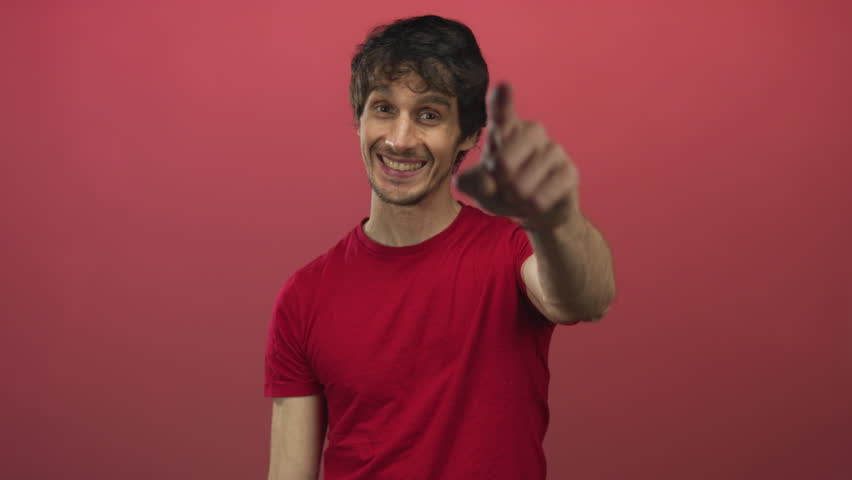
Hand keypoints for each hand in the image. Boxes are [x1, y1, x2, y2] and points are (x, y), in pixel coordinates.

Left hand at [455, 83, 579, 230]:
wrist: (536, 212)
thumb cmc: (502, 191)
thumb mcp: (478, 189)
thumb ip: (471, 183)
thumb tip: (487, 181)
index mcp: (505, 130)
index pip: (502, 113)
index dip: (502, 102)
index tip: (504, 87)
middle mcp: (531, 133)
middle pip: (505, 158)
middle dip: (498, 179)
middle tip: (501, 187)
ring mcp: (553, 150)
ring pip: (522, 183)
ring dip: (514, 199)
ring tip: (517, 199)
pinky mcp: (569, 171)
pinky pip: (543, 195)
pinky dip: (532, 206)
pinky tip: (533, 204)